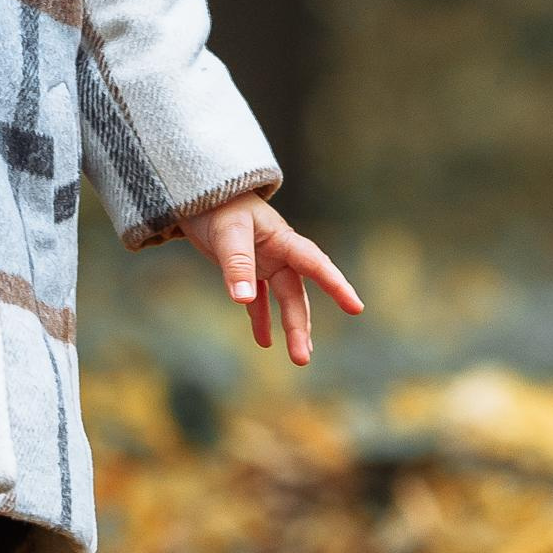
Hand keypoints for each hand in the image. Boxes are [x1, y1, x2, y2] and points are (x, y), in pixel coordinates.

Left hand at [181, 192, 363, 365]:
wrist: (197, 194)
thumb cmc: (217, 206)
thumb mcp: (228, 233)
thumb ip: (237, 264)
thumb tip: (243, 299)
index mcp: (282, 239)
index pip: (315, 264)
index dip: (336, 285)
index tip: (356, 307)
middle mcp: (279, 253)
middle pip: (296, 294)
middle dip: (300, 325)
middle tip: (302, 358)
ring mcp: (265, 263)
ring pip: (283, 300)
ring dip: (289, 326)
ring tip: (299, 357)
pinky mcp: (247, 270)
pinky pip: (259, 300)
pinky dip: (261, 319)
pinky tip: (264, 342)